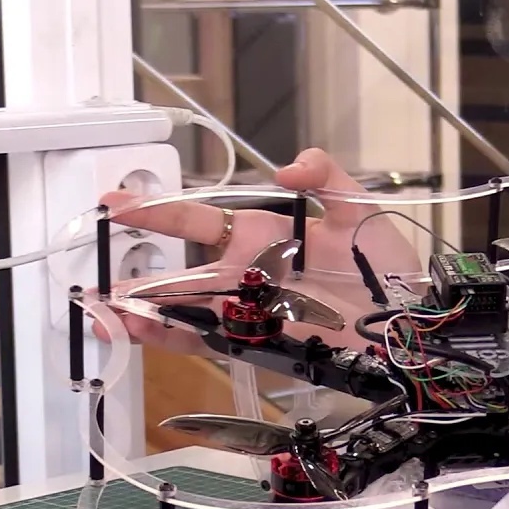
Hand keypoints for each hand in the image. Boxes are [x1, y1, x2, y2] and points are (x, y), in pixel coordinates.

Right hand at [93, 148, 418, 352]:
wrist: (414, 323)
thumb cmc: (391, 268)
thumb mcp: (361, 208)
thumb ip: (325, 175)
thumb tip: (287, 165)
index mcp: (266, 235)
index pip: (200, 217)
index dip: (158, 210)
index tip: (117, 203)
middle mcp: (250, 273)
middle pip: (181, 271)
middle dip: (136, 272)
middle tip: (93, 272)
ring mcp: (252, 311)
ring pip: (185, 309)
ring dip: (144, 310)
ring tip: (105, 311)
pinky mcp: (261, 343)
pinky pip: (209, 340)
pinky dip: (174, 337)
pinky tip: (142, 332)